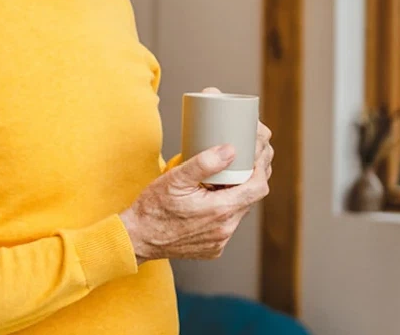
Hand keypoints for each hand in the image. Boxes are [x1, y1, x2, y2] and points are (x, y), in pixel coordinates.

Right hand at [121, 123, 273, 262]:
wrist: (137, 239)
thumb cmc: (153, 208)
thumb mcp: (175, 179)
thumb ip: (204, 163)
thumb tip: (230, 150)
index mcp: (220, 210)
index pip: (258, 187)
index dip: (262, 168)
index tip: (256, 154)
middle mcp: (225, 229)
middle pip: (252, 199)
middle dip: (252, 177)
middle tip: (246, 159)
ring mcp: (220, 241)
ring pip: (240, 212)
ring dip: (237, 194)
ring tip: (227, 177)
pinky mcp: (213, 249)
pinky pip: (228, 225)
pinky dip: (225, 210)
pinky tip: (213, 198)